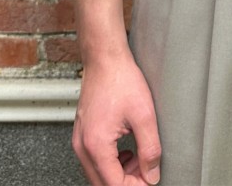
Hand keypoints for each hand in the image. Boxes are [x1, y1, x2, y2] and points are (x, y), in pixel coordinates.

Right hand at [73, 51, 161, 185]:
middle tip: (147, 170)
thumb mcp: (144, 115)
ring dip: (119, 173)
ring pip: (98, 173)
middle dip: (127, 181)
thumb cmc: (121, 79)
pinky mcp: (82, 133)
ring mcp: (79, 140)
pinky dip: (112, 162)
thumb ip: (150, 149)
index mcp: (96, 145)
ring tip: (139, 158)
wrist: (105, 58)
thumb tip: (152, 175)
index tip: (151, 179)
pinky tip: (127, 151)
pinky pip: (94, 160)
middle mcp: (82, 147)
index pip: (114, 185)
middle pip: (103, 183)